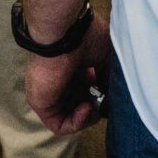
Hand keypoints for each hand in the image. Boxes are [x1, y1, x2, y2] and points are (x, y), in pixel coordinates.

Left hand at [23, 16, 112, 135]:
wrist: (62, 32)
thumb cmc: (85, 37)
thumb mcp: (107, 56)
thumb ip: (110, 77)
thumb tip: (116, 96)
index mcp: (74, 66)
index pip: (88, 89)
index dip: (102, 94)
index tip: (111, 90)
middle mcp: (61, 80)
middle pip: (80, 104)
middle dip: (96, 106)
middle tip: (105, 99)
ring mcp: (50, 93)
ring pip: (71, 118)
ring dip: (88, 116)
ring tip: (96, 104)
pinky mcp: (41, 104)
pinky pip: (59, 125)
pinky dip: (77, 123)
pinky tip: (87, 107)